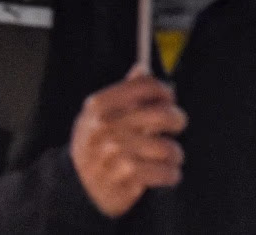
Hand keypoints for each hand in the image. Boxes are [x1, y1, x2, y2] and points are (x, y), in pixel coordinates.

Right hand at [70, 67, 187, 218]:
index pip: (144, 86)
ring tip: (167, 156)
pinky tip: (163, 173)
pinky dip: (170, 174)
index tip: (168, 99)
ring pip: (168, 148)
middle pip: (162, 115)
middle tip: (175, 125)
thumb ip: (123, 92)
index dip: (163, 92)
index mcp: (99, 106)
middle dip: (177, 120)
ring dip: (174, 154)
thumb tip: (142, 68)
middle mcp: (106, 127)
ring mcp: (116, 153)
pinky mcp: (127, 177)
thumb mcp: (99, 115)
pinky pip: (166, 172)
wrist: (78, 185)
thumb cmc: (96, 144)